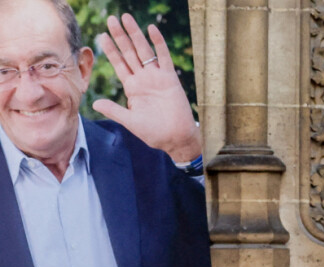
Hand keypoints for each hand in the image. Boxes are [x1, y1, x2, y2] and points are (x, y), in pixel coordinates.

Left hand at [92, 14, 201, 162]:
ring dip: (135, 34)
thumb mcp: (131, 122)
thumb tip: (94, 103)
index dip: (111, 50)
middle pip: (129, 53)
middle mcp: (144, 80)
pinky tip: (151, 29)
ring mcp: (157, 78)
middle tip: (111, 19)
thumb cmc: (154, 133)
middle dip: (120, 36)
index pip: (119, 65)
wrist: (176, 138)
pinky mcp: (170, 79)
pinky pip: (164, 57)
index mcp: (133, 88)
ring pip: (144, 51)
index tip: (103, 35)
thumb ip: (114, 110)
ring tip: (126, 18)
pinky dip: (158, 43)